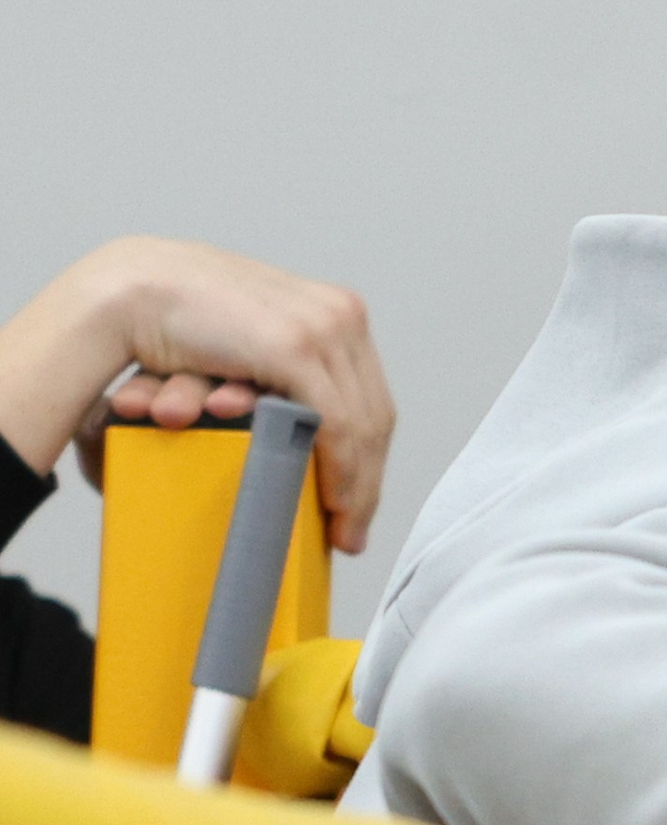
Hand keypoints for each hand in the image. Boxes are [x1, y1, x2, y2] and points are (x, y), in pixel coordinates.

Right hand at [0, 238, 394, 551]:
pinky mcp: (295, 347)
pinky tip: (331, 505)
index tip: (358, 503)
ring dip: (355, 489)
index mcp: (335, 310)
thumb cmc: (183, 326)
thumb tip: (306, 438)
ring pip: (361, 427)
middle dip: (367, 482)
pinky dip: (339, 473)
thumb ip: (284, 379)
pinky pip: (335, 425)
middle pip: (373, 416)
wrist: (135, 292)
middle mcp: (339, 314)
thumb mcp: (252, 350)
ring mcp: (321, 326)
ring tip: (342, 531)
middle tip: (352, 533)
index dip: (369, 456)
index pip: (368, 398)